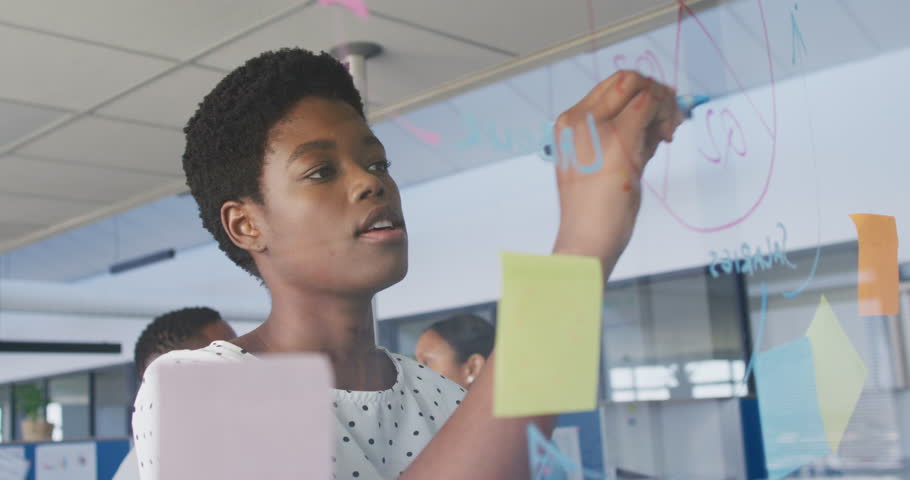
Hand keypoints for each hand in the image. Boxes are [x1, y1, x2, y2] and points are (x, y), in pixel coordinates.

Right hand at [552, 71, 681, 270]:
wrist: (585, 239)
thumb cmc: (596, 210)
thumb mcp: (607, 162)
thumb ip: (625, 135)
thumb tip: (657, 113)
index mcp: (570, 123)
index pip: (611, 86)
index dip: (642, 92)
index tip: (658, 117)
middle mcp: (578, 118)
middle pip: (627, 78)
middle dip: (657, 92)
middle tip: (670, 122)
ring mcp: (596, 126)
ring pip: (641, 86)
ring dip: (665, 104)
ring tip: (667, 133)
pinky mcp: (619, 137)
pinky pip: (649, 104)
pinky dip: (665, 114)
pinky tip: (666, 137)